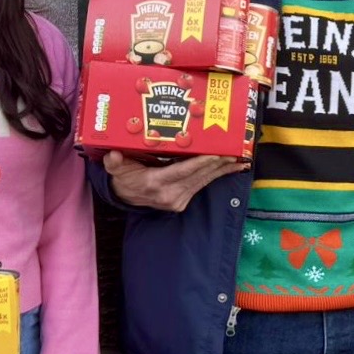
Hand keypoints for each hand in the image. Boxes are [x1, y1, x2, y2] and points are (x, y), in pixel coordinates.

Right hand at [104, 151, 246, 212]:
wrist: (126, 196)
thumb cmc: (123, 177)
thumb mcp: (116, 169)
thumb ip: (115, 162)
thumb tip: (114, 155)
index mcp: (154, 183)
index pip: (181, 171)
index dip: (199, 163)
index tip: (216, 155)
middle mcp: (169, 194)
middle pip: (198, 176)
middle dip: (218, 164)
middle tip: (236, 152)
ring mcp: (178, 200)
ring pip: (203, 181)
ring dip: (222, 171)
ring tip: (239, 160)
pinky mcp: (183, 201)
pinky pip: (202, 185)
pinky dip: (216, 176)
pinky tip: (231, 169)